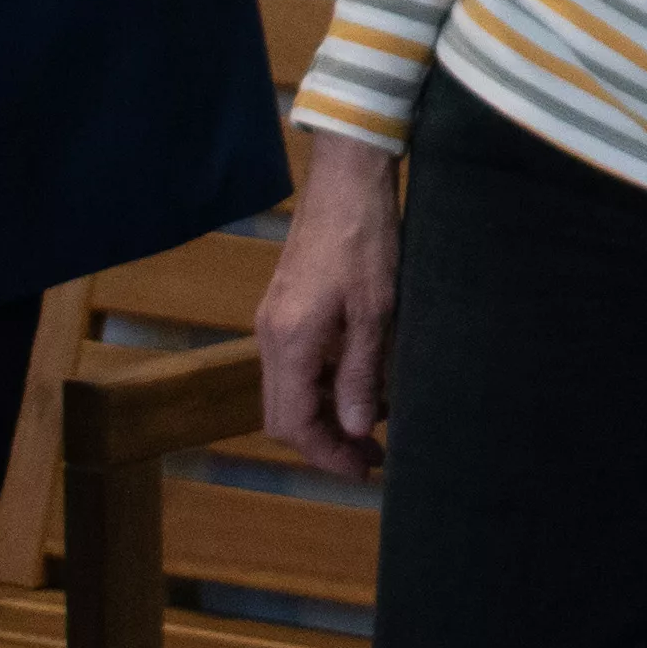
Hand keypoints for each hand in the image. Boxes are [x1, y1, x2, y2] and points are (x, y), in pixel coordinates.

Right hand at [257, 130, 403, 474]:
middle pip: (282, 415)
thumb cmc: (365, 240)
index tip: (363, 468)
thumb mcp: (375, 311)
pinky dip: (320, 386)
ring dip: (322, 415)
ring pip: (287, 391)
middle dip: (323, 442)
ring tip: (371, 427)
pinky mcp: (285, 307)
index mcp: (290, 341)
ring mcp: (274, 320)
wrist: (347, 179)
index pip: (292, 423)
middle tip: (371, 455)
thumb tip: (354, 429)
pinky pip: (295, 365)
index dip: (326, 454)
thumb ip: (361, 373)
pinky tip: (357, 385)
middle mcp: (271, 335)